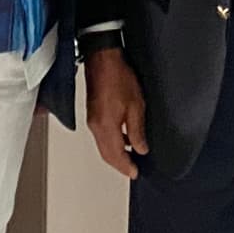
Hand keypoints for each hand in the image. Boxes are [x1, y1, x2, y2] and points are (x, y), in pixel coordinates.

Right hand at [83, 48, 146, 179]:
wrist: (102, 58)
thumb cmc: (118, 76)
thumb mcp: (136, 105)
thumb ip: (137, 130)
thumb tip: (141, 148)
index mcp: (106, 127)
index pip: (116, 156)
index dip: (127, 167)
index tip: (135, 173)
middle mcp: (96, 126)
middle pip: (106, 155)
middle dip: (119, 165)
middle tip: (132, 170)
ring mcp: (93, 120)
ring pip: (103, 146)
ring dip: (115, 155)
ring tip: (130, 157)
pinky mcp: (93, 113)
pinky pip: (101, 136)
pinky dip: (111, 143)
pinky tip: (123, 138)